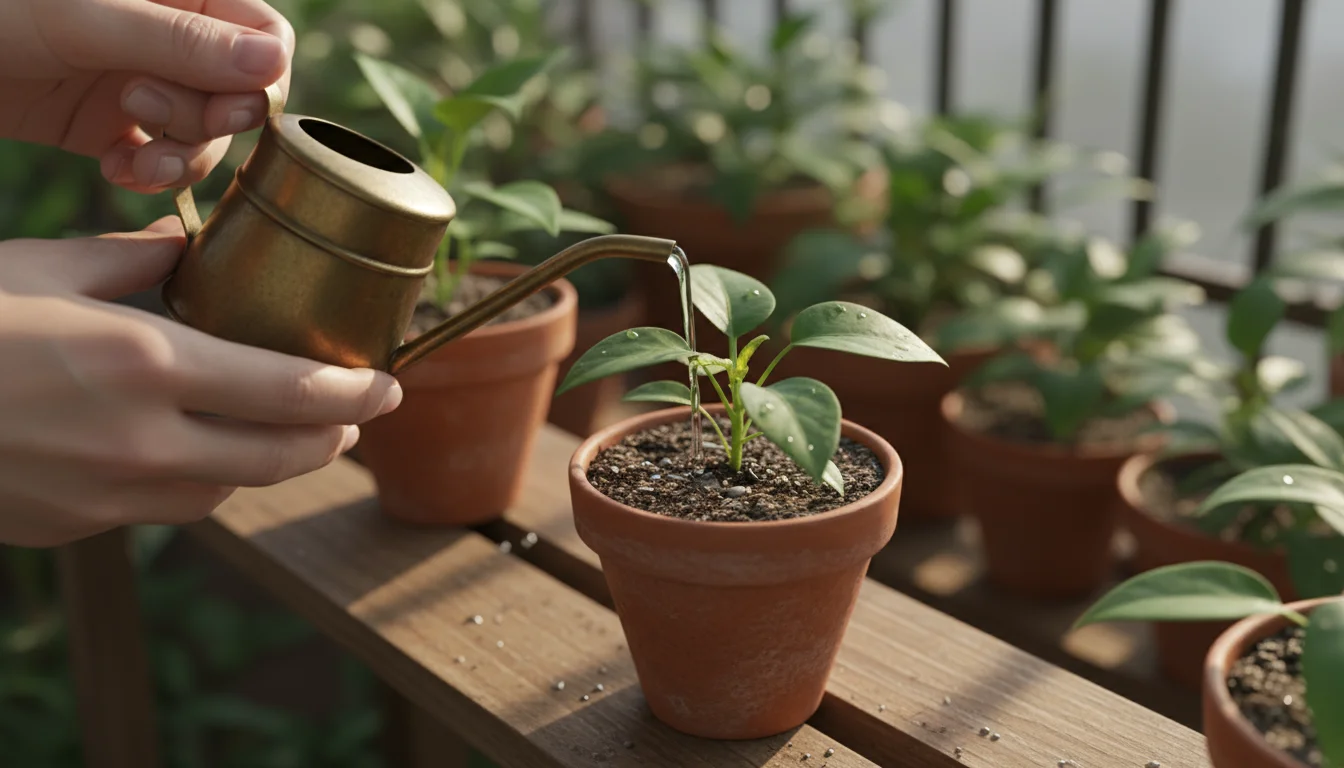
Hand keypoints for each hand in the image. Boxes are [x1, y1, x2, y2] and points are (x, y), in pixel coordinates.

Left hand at [0, 0, 293, 193]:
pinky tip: (112, 170)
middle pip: (240, 94)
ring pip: (205, 135)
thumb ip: (180, 41)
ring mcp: (140, 80)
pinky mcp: (108, 124)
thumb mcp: (84, 18)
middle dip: (206, 119)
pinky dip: (146, 175)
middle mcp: (167, 36)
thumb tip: (274, 66)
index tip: (227, 103)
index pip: (266, 35)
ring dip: (179, 158)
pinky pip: (160, 160)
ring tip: (130, 158)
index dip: (261, 79)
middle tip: (143, 109)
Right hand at [0, 218, 401, 547]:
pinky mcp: (78, 526)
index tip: (390, 386)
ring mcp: (110, 495)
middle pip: (283, 457)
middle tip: (352, 413)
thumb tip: (192, 247)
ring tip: (282, 431)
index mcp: (150, 362)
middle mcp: (144, 441)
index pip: (296, 393)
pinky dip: (199, 482)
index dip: (359, 395)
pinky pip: (168, 510)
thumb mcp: (50, 267)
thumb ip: (140, 261)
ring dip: (268, 464)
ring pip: (230, 491)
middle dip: (332, 436)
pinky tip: (194, 452)